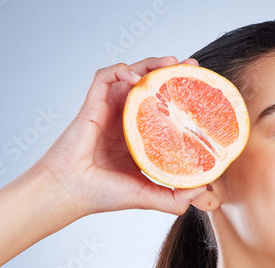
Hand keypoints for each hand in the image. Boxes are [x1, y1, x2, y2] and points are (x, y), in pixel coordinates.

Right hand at [29, 56, 209, 216]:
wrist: (70, 191)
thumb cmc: (102, 195)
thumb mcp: (149, 197)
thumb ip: (176, 198)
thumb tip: (204, 189)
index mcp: (138, 137)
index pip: (163, 108)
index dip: (181, 96)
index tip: (201, 90)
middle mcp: (125, 120)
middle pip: (150, 86)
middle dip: (171, 72)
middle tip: (191, 67)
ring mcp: (109, 110)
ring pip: (131, 75)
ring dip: (151, 64)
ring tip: (170, 62)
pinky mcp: (93, 104)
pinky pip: (105, 76)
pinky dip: (120, 70)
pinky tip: (135, 77)